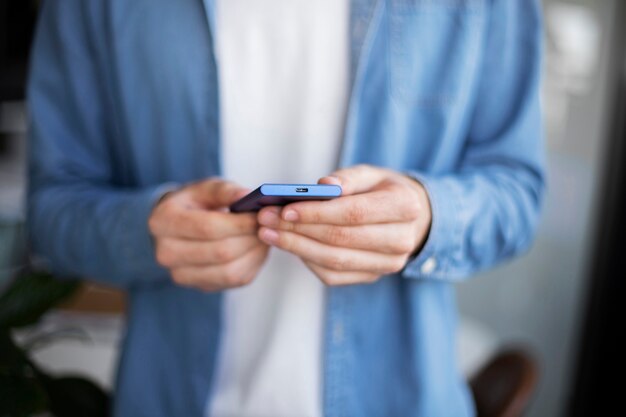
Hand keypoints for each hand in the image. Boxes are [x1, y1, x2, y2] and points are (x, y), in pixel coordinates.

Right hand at [149, 179, 268, 290]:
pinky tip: (257, 249)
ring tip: (263, 237)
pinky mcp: (200, 286)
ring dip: (254, 254)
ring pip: (229, 271)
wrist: (179, 227)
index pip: (207, 227)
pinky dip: (252, 265)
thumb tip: (247, 196)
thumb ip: (225, 190)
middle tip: (267, 226)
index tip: (259, 215)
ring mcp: (181, 274)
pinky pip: (234, 281)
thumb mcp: (205, 189)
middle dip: (250, 238)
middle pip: (220, 252)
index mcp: (163, 221)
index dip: (238, 223)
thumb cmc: (195, 204)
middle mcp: (166, 253)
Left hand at [257, 165, 431, 285]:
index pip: (354, 214)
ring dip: (296, 248)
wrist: (410, 218)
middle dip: (299, 230)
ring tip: (268, 232)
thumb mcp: (371, 174)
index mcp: (405, 207)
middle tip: (266, 219)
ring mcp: (388, 264)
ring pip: (334, 261)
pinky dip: (307, 260)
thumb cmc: (383, 190)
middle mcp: (401, 240)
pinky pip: (333, 275)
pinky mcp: (372, 276)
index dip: (317, 213)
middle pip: (341, 239)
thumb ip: (348, 178)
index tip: (285, 209)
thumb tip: (322, 186)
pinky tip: (289, 245)